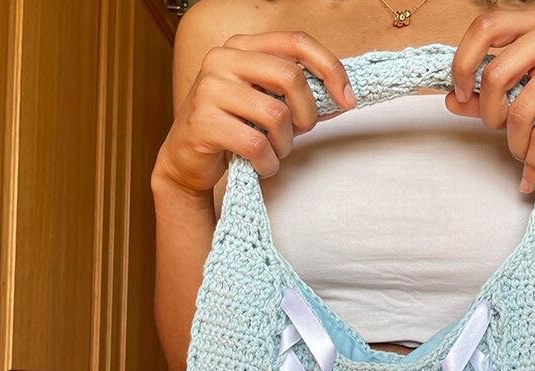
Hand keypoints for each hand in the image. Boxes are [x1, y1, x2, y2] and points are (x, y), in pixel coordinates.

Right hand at [153, 31, 356, 193]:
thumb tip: (343, 96)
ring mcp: (210, 89)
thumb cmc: (233, 130)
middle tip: (301, 133)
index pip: (296, 42)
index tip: (347, 100)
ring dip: (285, 145)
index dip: (330, 69)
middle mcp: (223, 60)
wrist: (187, 160)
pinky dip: (268, 163)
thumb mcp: (266, 104)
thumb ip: (297, 95)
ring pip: (276, 115)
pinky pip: (257, 144)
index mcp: (241, 47)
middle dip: (307, 113)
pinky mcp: (204, 122)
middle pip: (291, 77)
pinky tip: (260, 165)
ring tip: (273, 152)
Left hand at [448, 9, 534, 191]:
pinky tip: (532, 173)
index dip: (464, 61)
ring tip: (522, 154)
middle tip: (499, 131)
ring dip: (514, 144)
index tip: (462, 94)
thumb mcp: (532, 87)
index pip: (485, 26)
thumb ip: (491, 93)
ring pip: (519, 111)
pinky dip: (533, 160)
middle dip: (490, 115)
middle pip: (495, 75)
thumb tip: (451, 100)